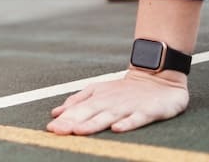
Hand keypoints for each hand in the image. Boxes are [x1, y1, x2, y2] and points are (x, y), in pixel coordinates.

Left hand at [47, 69, 188, 134]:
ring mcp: (128, 107)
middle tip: (57, 131)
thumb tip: (56, 113)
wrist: (157, 77)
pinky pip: (136, 119)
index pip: (77, 110)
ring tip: (79, 131)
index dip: (64, 120)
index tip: (50, 128)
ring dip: (93, 124)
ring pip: (108, 117)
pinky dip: (127, 123)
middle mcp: (109, 103)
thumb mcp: (98, 91)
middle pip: (88, 113)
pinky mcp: (147, 111)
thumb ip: (77, 101)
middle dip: (71, 122)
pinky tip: (117, 129)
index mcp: (97, 98)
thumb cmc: (124, 89)